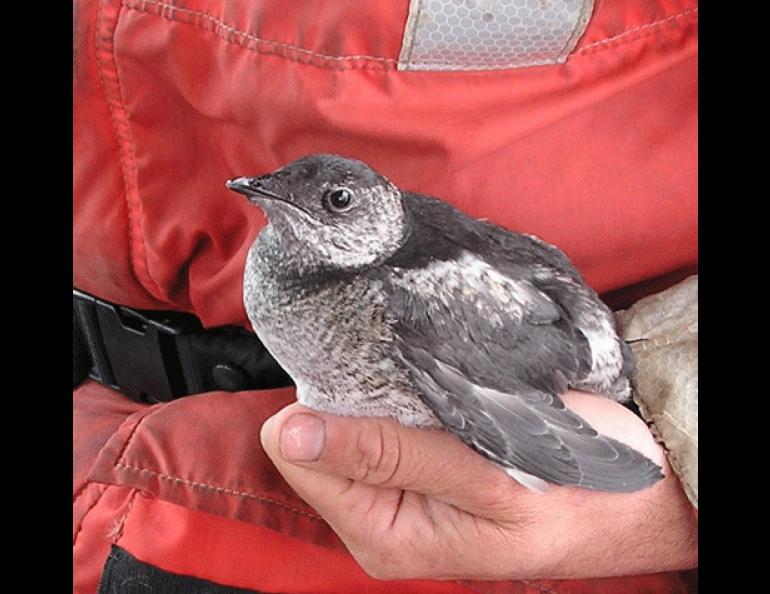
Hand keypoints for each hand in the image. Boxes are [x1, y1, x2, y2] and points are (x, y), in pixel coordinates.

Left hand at [260, 391, 697, 580]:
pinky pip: (386, 413)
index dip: (329, 411)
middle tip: (418, 379)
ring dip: (385, 389)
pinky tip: (440, 382)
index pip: (300, 457)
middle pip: (319, 435)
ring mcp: (400, 485)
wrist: (638, 486)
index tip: (378, 380)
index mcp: (383, 533)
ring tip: (436, 379)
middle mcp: (381, 514)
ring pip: (352, 416)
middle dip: (358, 398)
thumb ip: (387, 454)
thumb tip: (286, 433)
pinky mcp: (422, 457)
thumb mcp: (485, 475)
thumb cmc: (576, 489)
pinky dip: (407, 390)